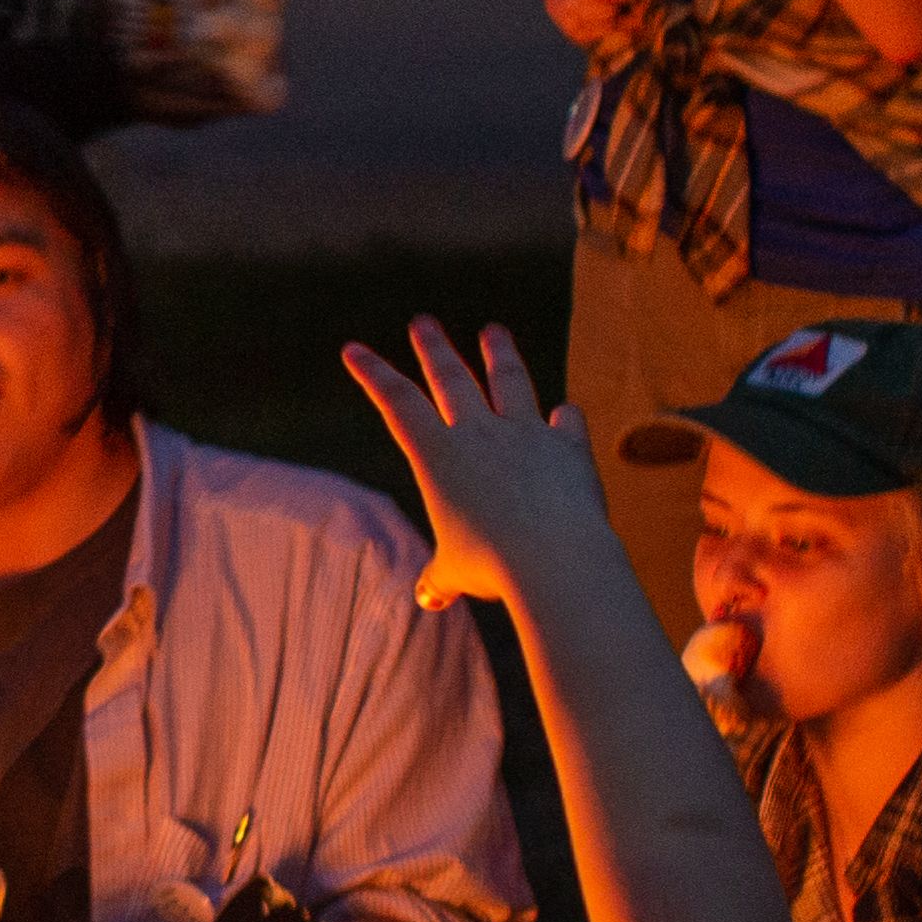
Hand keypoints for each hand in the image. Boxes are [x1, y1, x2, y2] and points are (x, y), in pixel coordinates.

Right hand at [334, 320, 608, 615]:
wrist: (553, 556)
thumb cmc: (492, 567)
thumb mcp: (455, 573)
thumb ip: (441, 577)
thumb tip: (430, 599)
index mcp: (438, 455)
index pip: (396, 402)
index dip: (372, 373)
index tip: (353, 349)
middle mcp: (480, 432)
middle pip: (451, 378)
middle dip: (433, 348)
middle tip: (423, 323)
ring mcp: (527, 433)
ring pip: (510, 382)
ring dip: (500, 355)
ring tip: (494, 332)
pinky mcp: (568, 447)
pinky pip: (566, 424)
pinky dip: (565, 419)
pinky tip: (566, 412)